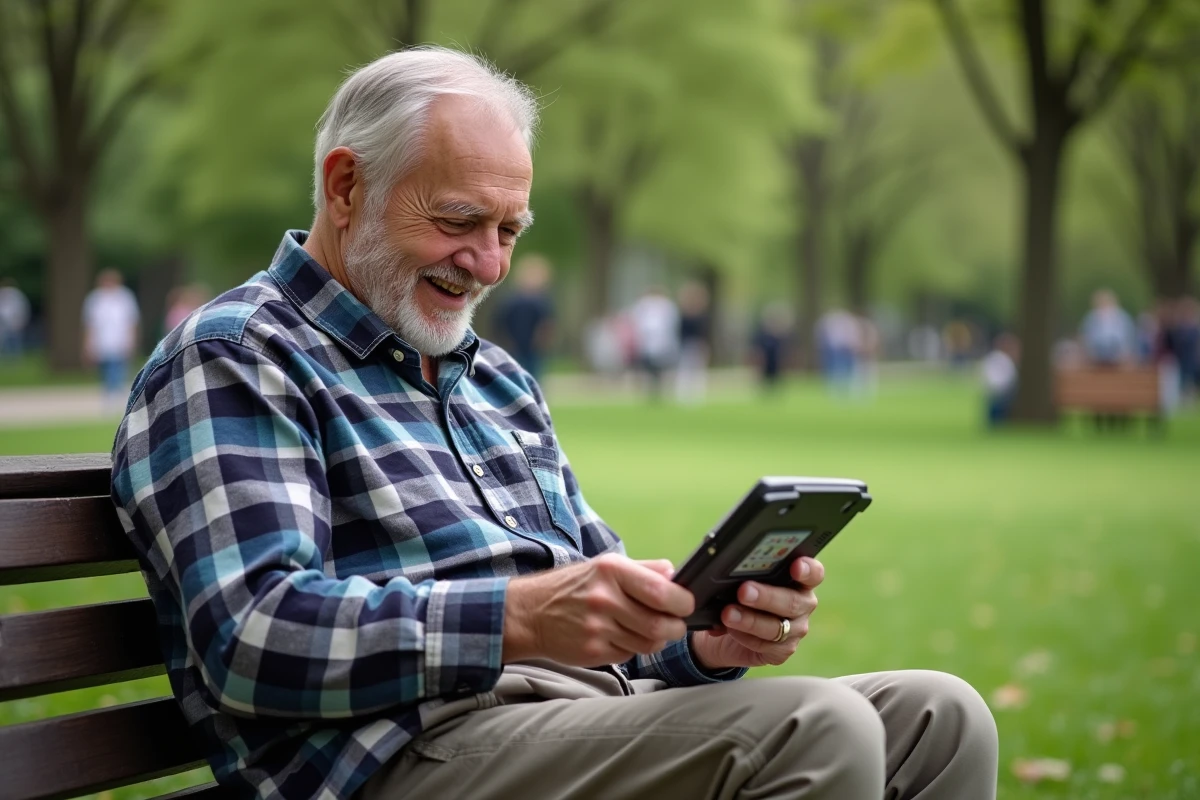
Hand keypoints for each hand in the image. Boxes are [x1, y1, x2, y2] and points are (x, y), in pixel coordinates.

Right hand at [504, 554, 694, 666]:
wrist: (530, 613)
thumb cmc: (574, 587)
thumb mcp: (605, 565)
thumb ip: (644, 570)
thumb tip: (677, 576)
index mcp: (612, 571)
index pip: (662, 591)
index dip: (683, 602)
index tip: (685, 604)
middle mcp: (604, 599)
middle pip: (660, 624)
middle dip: (675, 627)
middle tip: (674, 624)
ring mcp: (598, 628)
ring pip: (649, 643)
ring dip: (656, 640)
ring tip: (648, 630)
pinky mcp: (593, 652)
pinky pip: (630, 654)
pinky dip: (634, 648)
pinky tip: (623, 637)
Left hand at [691, 556, 823, 670]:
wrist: (727, 631)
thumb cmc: (738, 596)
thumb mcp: (740, 581)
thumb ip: (742, 575)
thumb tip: (727, 575)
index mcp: (799, 580)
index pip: (813, 574)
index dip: (807, 570)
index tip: (795, 567)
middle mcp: (803, 604)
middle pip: (792, 602)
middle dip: (766, 597)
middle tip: (744, 592)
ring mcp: (796, 630)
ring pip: (777, 627)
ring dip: (750, 620)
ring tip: (728, 614)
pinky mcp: (782, 651)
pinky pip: (765, 645)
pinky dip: (744, 636)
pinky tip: (730, 629)